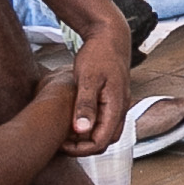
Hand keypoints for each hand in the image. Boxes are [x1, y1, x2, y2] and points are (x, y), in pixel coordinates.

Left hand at [60, 26, 129, 153]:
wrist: (110, 35)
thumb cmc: (98, 54)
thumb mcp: (87, 78)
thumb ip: (85, 105)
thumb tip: (81, 131)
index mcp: (117, 106)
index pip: (102, 141)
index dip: (81, 149)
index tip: (61, 144)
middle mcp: (122, 108)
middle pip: (106, 141)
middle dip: (84, 147)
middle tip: (62, 141)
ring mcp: (119, 104)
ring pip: (107, 132)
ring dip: (87, 137)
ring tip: (66, 131)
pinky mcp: (114, 99)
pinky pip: (105, 121)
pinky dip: (91, 126)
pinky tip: (74, 119)